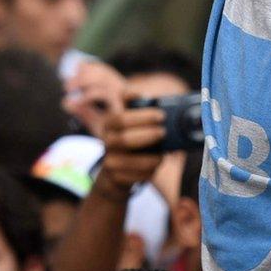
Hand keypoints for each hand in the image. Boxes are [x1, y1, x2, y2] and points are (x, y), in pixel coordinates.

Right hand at [66, 65, 163, 193]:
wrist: (114, 175)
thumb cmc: (128, 142)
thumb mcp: (128, 122)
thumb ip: (132, 106)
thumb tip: (134, 92)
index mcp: (109, 125)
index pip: (121, 118)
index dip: (142, 116)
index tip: (161, 115)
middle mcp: (106, 142)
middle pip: (124, 139)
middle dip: (148, 135)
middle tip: (163, 132)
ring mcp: (109, 162)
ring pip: (130, 160)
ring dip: (151, 157)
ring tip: (163, 154)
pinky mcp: (115, 179)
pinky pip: (134, 176)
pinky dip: (149, 171)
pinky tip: (156, 166)